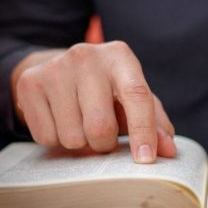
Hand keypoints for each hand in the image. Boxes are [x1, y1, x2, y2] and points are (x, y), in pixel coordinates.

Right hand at [12, 41, 175, 162]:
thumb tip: (168, 150)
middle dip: (105, 142)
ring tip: (81, 121)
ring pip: (72, 137)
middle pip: (100, 127)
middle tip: (104, 132)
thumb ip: (153, 121)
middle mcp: (87, 56)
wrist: (62, 67)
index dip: (143, 131)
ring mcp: (56, 68)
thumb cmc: (106, 87)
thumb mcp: (133, 96)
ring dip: (81, 142)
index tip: (146, 158)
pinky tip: (61, 119)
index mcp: (120, 56)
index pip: (137, 96)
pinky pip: (46, 137)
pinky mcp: (31, 82)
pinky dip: (57, 139)